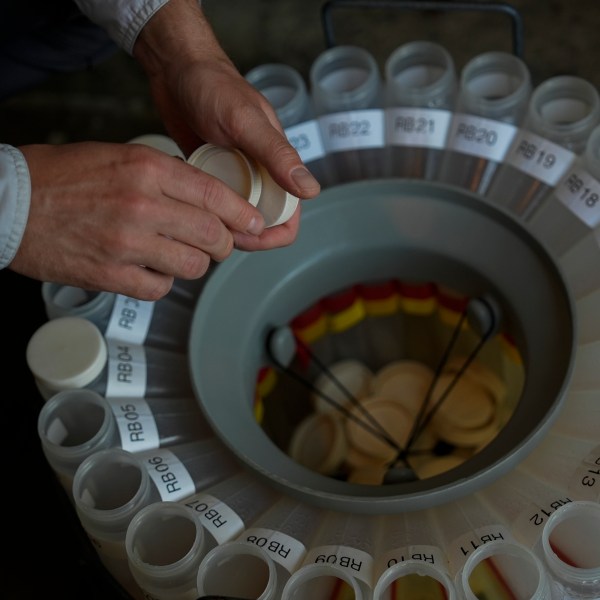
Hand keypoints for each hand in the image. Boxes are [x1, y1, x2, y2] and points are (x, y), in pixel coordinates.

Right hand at [10, 142, 270, 299]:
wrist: (10, 202)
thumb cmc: (62, 177)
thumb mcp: (120, 157)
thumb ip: (165, 175)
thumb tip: (206, 198)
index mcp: (146, 169)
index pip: (215, 195)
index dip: (242, 214)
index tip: (254, 224)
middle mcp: (142, 205)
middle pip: (212, 235)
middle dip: (223, 244)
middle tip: (218, 245)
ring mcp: (127, 243)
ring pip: (192, 266)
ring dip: (193, 264)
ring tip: (180, 256)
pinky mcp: (111, 275)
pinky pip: (160, 288)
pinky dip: (162, 282)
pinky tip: (150, 271)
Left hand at [132, 0, 320, 246]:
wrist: (176, 68)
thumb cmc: (214, 87)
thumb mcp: (247, 122)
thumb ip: (278, 155)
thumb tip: (311, 190)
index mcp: (277, 163)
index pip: (289, 214)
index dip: (273, 234)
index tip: (247, 237)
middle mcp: (260, 173)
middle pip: (262, 222)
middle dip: (243, 234)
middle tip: (214, 230)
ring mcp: (236, 175)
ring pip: (237, 216)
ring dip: (222, 224)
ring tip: (198, 217)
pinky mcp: (213, 173)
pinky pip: (215, 202)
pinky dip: (205, 208)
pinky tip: (188, 201)